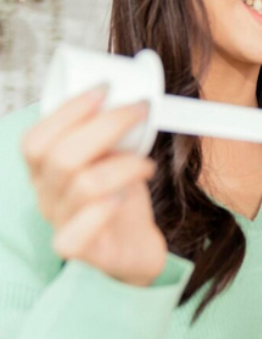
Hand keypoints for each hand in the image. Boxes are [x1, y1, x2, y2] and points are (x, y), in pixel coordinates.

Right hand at [21, 87, 166, 286]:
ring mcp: (62, 224)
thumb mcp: (112, 155)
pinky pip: (75, 236)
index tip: (106, 87)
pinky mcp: (84, 251)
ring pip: (83, 186)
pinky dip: (100, 213)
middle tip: (141, 110)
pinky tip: (121, 199)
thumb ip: (111, 131)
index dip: (69, 110)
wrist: (134, 246)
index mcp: (46, 169)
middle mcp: (47, 196)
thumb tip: (133, 91)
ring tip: (146, 164)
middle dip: (106, 125)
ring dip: (124, 165)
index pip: (36, 139)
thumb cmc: (121, 194)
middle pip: (60, 156)